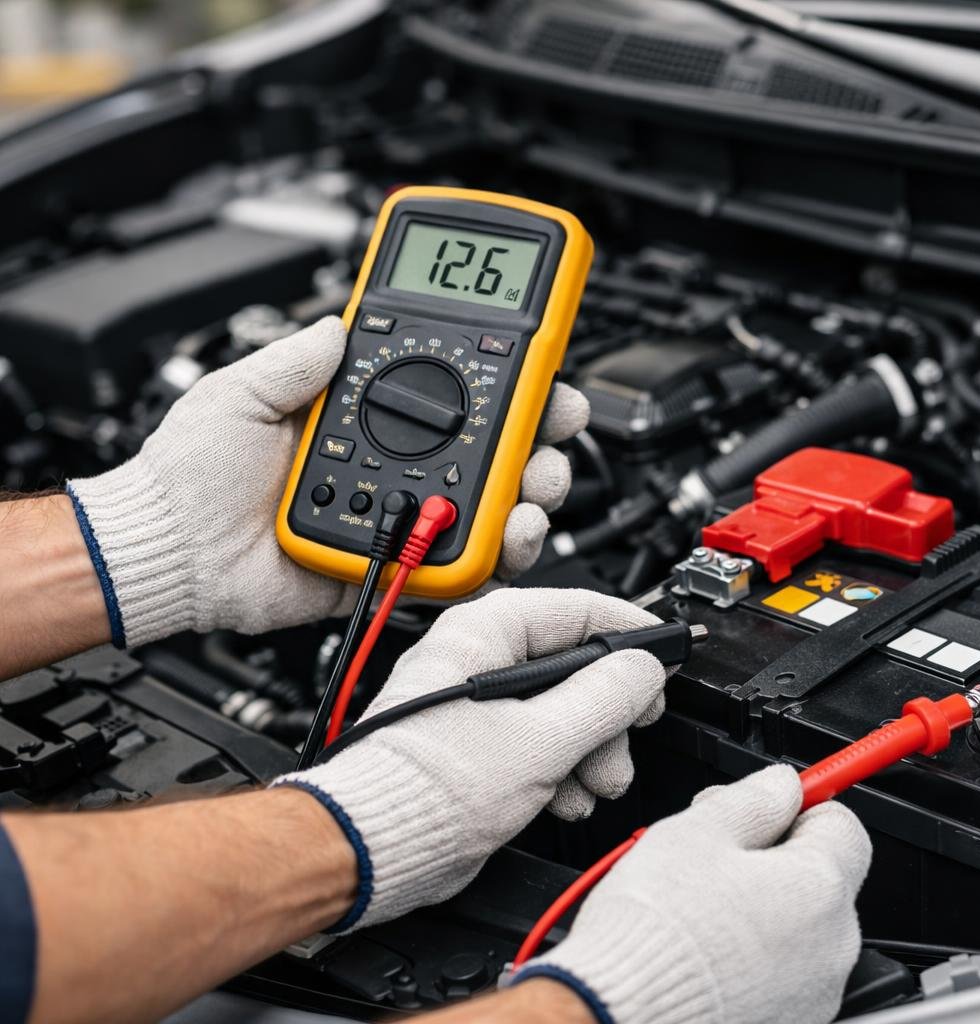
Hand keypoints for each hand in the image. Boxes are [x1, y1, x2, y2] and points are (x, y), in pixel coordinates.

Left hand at [66, 317, 587, 645]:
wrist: (169, 551)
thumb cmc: (192, 475)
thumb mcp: (239, 392)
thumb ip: (294, 361)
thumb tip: (337, 325)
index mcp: (367, 417)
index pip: (453, 390)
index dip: (505, 378)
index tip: (542, 364)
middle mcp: (395, 464)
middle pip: (494, 449)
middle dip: (543, 436)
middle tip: (557, 426)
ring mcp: (402, 515)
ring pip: (490, 506)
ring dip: (531, 494)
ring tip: (535, 487)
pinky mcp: (396, 566)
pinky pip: (457, 567)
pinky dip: (493, 556)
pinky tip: (506, 537)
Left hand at [278, 587, 667, 928]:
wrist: (373, 847)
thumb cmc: (429, 786)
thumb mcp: (545, 738)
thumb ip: (608, 697)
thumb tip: (645, 669)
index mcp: (485, 631)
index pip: (579, 608)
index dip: (631, 634)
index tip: (666, 655)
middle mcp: (477, 658)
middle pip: (574, 665)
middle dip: (611, 712)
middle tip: (632, 735)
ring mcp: (475, 703)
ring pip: (560, 709)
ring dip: (590, 750)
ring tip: (598, 782)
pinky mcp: (475, 746)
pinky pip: (536, 742)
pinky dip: (560, 768)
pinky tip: (568, 798)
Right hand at [525, 765, 870, 1023]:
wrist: (616, 1015)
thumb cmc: (653, 934)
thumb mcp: (697, 833)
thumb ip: (753, 800)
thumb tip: (781, 785)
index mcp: (819, 889)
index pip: (842, 824)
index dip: (798, 808)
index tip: (766, 809)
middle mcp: (831, 948)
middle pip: (820, 878)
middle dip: (773, 860)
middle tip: (715, 855)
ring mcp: (813, 995)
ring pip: (800, 929)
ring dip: (763, 911)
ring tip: (701, 910)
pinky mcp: (789, 1022)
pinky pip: (783, 975)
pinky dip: (754, 959)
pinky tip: (707, 953)